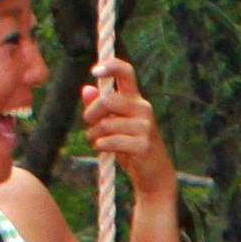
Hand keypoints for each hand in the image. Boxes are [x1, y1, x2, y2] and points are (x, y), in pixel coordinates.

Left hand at [81, 55, 176, 198]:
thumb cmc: (131, 147)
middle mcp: (143, 108)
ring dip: (95, 135)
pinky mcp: (142, 144)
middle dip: (91, 114)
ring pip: (105, 124)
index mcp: (136, 100)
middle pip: (107, 100)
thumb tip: (87, 89)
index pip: (126, 72)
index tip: (95, 69)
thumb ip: (100, 107)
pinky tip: (107, 151)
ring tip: (100, 142)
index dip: (111, 66)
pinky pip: (110, 141)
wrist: (153, 174)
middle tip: (89, 124)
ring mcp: (145, 126)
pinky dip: (102, 146)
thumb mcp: (114, 124)